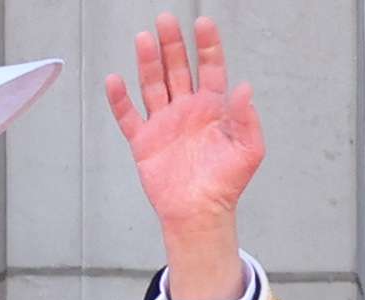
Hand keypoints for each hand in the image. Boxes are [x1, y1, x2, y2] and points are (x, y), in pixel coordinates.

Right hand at [106, 14, 263, 299]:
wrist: (200, 214)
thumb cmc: (226, 185)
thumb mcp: (248, 151)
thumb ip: (247, 119)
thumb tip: (245, 89)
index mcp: (212, 109)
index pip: (210, 69)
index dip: (207, 46)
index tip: (203, 24)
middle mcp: (186, 110)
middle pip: (177, 69)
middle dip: (172, 44)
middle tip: (166, 20)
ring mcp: (164, 124)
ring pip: (153, 85)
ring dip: (148, 63)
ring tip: (144, 39)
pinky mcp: (144, 142)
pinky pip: (129, 116)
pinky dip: (120, 100)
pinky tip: (115, 80)